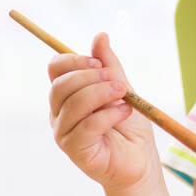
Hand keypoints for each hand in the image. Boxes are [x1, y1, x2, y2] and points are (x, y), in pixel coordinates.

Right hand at [48, 31, 156, 190]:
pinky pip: (87, 126)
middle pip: (61, 85)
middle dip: (91, 77)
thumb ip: (110, 66)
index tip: (98, 62)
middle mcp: (60, 113)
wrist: (140, 160)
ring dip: (102, 94)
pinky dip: (108, 115)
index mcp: (68, 95)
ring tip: (124, 96)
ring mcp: (64, 133)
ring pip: (73, 104)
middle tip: (118, 82)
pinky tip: (125, 113)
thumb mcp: (122, 90)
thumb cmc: (129, 127)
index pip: (55, 68)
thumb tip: (100, 35)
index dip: (74, 60)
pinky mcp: (76, 150)